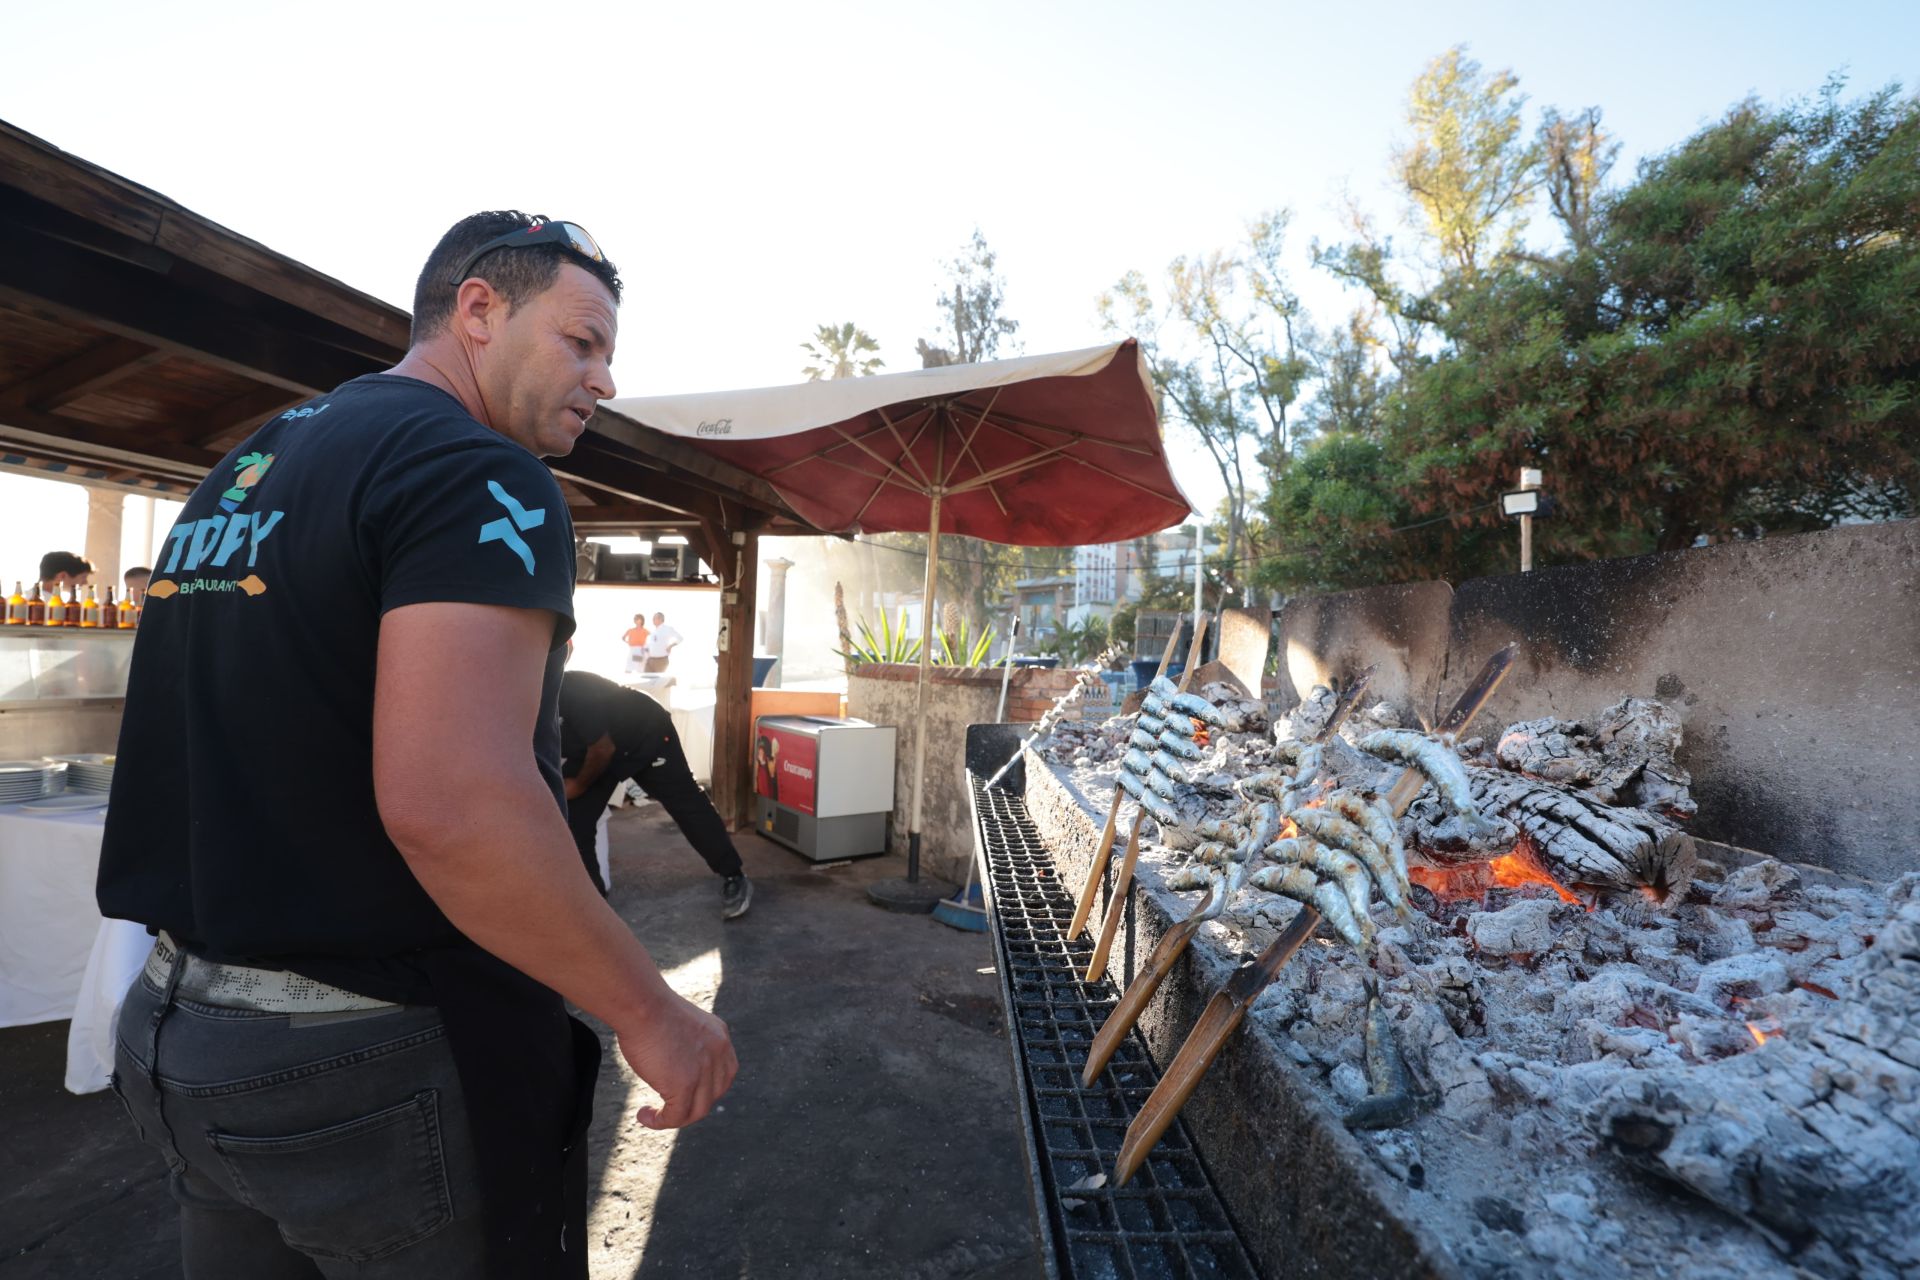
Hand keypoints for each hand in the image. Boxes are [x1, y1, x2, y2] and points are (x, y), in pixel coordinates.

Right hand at [615, 995, 736, 1128]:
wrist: (641, 1004)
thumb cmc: (648, 1008)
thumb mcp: (680, 1024)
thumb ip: (687, 1044)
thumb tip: (675, 1065)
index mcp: (719, 1037)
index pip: (723, 1074)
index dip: (705, 1089)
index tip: (683, 1092)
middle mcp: (719, 1054)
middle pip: (713, 1094)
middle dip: (692, 1104)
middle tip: (667, 1106)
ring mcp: (704, 1071)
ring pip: (697, 1111)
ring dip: (675, 1118)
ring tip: (653, 1115)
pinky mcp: (685, 1085)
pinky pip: (676, 1117)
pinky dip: (660, 1122)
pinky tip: (644, 1115)